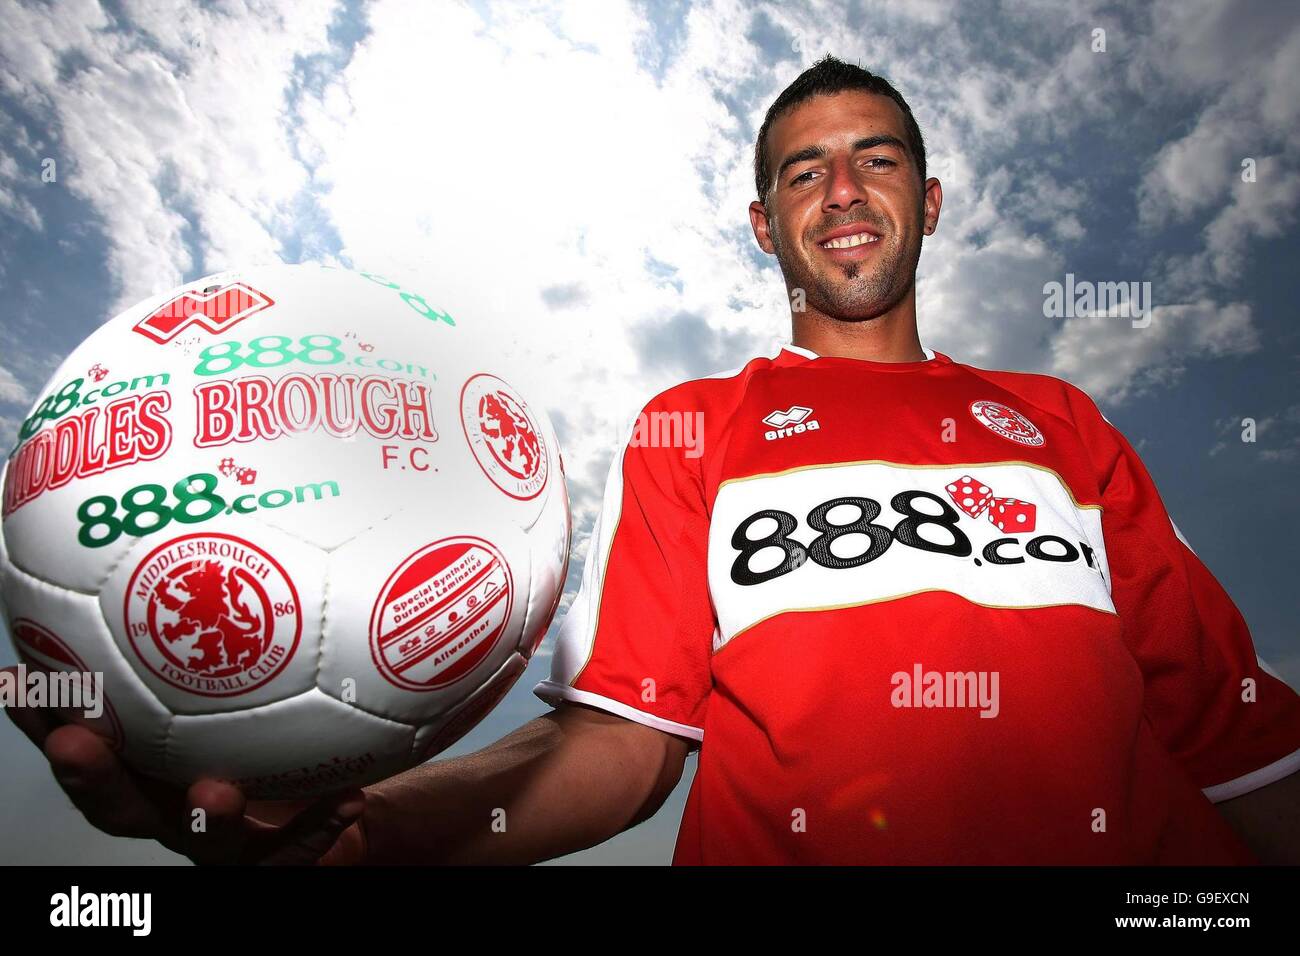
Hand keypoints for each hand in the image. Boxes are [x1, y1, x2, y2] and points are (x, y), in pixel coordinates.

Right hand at [1, 665, 366, 864]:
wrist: (320, 801)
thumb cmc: (261, 733)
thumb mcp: (227, 682)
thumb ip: (204, 631)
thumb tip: (193, 540)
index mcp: (149, 768)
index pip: (83, 745)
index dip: (43, 719)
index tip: (13, 681)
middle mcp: (174, 808)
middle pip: (120, 805)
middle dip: (92, 776)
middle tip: (73, 740)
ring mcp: (224, 841)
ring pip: (206, 840)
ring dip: (207, 816)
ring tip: (216, 792)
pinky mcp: (277, 856)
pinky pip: (300, 848)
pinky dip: (318, 826)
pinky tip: (344, 801)